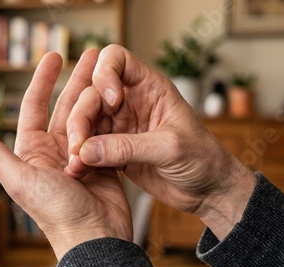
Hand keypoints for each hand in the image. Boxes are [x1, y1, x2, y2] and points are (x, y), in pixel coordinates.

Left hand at [0, 50, 131, 259]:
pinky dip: (112, 116)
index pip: (36, 106)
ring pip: (89, 116)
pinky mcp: (103, 161)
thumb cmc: (55, 211)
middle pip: (66, 105)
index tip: (54, 55)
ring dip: (97, 94)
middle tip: (92, 55)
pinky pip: (107, 132)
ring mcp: (81, 154)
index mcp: (33, 150)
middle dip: (77, 79)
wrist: (93, 235)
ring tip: (109, 73)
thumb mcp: (19, 178)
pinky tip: (120, 98)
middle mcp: (55, 149)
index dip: (43, 79)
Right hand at [65, 45, 256, 239]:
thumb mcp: (169, 147)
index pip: (115, 59)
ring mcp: (120, 126)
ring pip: (85, 121)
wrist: (208, 190)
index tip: (112, 102)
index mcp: (149, 88)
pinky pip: (88, 147)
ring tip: (75, 163)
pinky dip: (80, 157)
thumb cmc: (203, 159)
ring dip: (76, 139)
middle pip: (91, 94)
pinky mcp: (113, 150)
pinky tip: (77, 170)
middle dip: (81, 117)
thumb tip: (86, 150)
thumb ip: (127, 147)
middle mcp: (130, 102)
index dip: (105, 73)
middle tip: (79, 145)